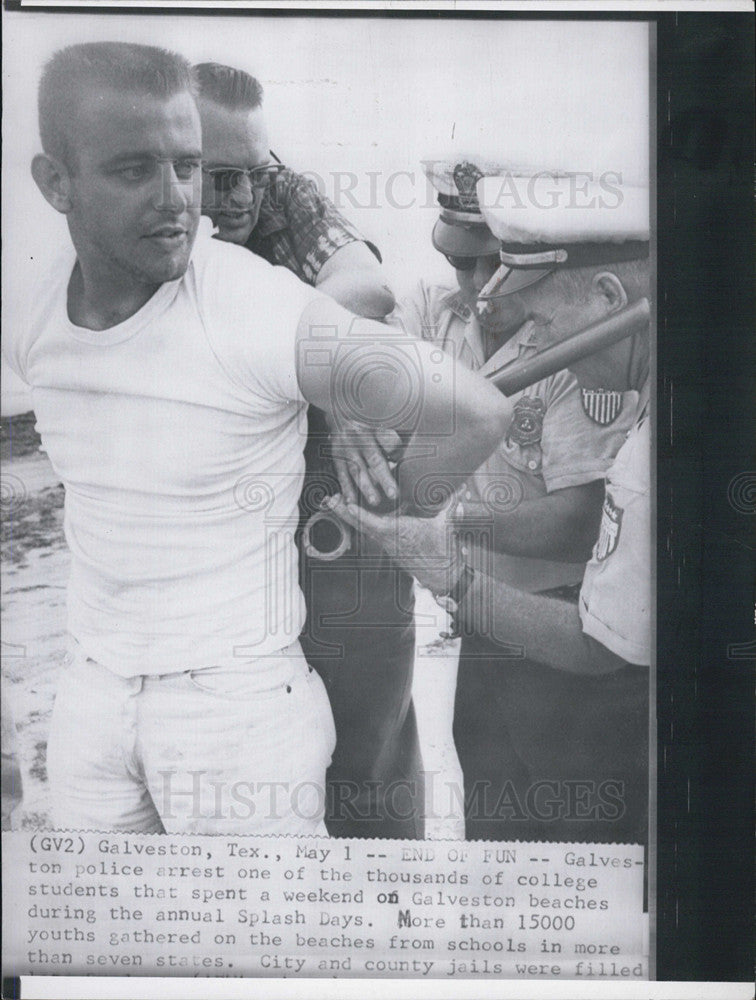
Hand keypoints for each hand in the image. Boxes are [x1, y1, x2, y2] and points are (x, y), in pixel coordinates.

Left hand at [324, 493, 462, 594]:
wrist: (442, 576)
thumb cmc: (443, 552)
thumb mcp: (447, 527)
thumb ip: (450, 506)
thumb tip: (460, 487)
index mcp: (400, 534)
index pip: (376, 524)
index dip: (360, 515)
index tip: (347, 505)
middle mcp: (389, 539)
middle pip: (361, 524)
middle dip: (344, 511)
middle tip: (328, 499)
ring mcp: (387, 543)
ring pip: (363, 527)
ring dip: (348, 514)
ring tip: (334, 501)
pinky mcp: (388, 545)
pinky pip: (369, 530)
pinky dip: (359, 520)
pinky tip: (351, 511)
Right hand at [326, 420, 401, 505]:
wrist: (337, 417)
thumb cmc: (365, 427)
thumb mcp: (378, 426)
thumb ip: (391, 440)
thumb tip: (400, 457)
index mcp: (373, 429)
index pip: (387, 439)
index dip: (395, 450)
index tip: (402, 462)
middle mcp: (359, 439)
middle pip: (373, 458)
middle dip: (383, 477)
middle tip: (393, 494)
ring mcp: (346, 449)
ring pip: (357, 470)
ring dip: (366, 487)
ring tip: (375, 502)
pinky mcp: (336, 458)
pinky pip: (342, 475)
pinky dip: (346, 489)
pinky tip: (351, 502)